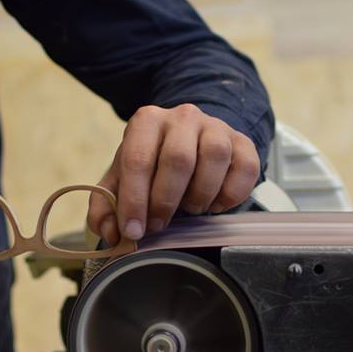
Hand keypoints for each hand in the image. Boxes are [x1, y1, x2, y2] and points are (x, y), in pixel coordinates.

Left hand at [88, 104, 259, 244]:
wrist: (189, 142)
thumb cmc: (153, 163)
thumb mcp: (122, 179)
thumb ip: (106, 206)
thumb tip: (113, 234)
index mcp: (147, 121)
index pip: (138, 159)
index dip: (134, 200)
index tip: (134, 230)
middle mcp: (183, 117)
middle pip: (178, 159)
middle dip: (166, 201)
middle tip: (159, 224)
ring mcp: (217, 127)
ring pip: (214, 159)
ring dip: (200, 195)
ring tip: (190, 209)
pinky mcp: (243, 143)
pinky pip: (245, 169)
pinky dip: (230, 195)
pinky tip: (215, 204)